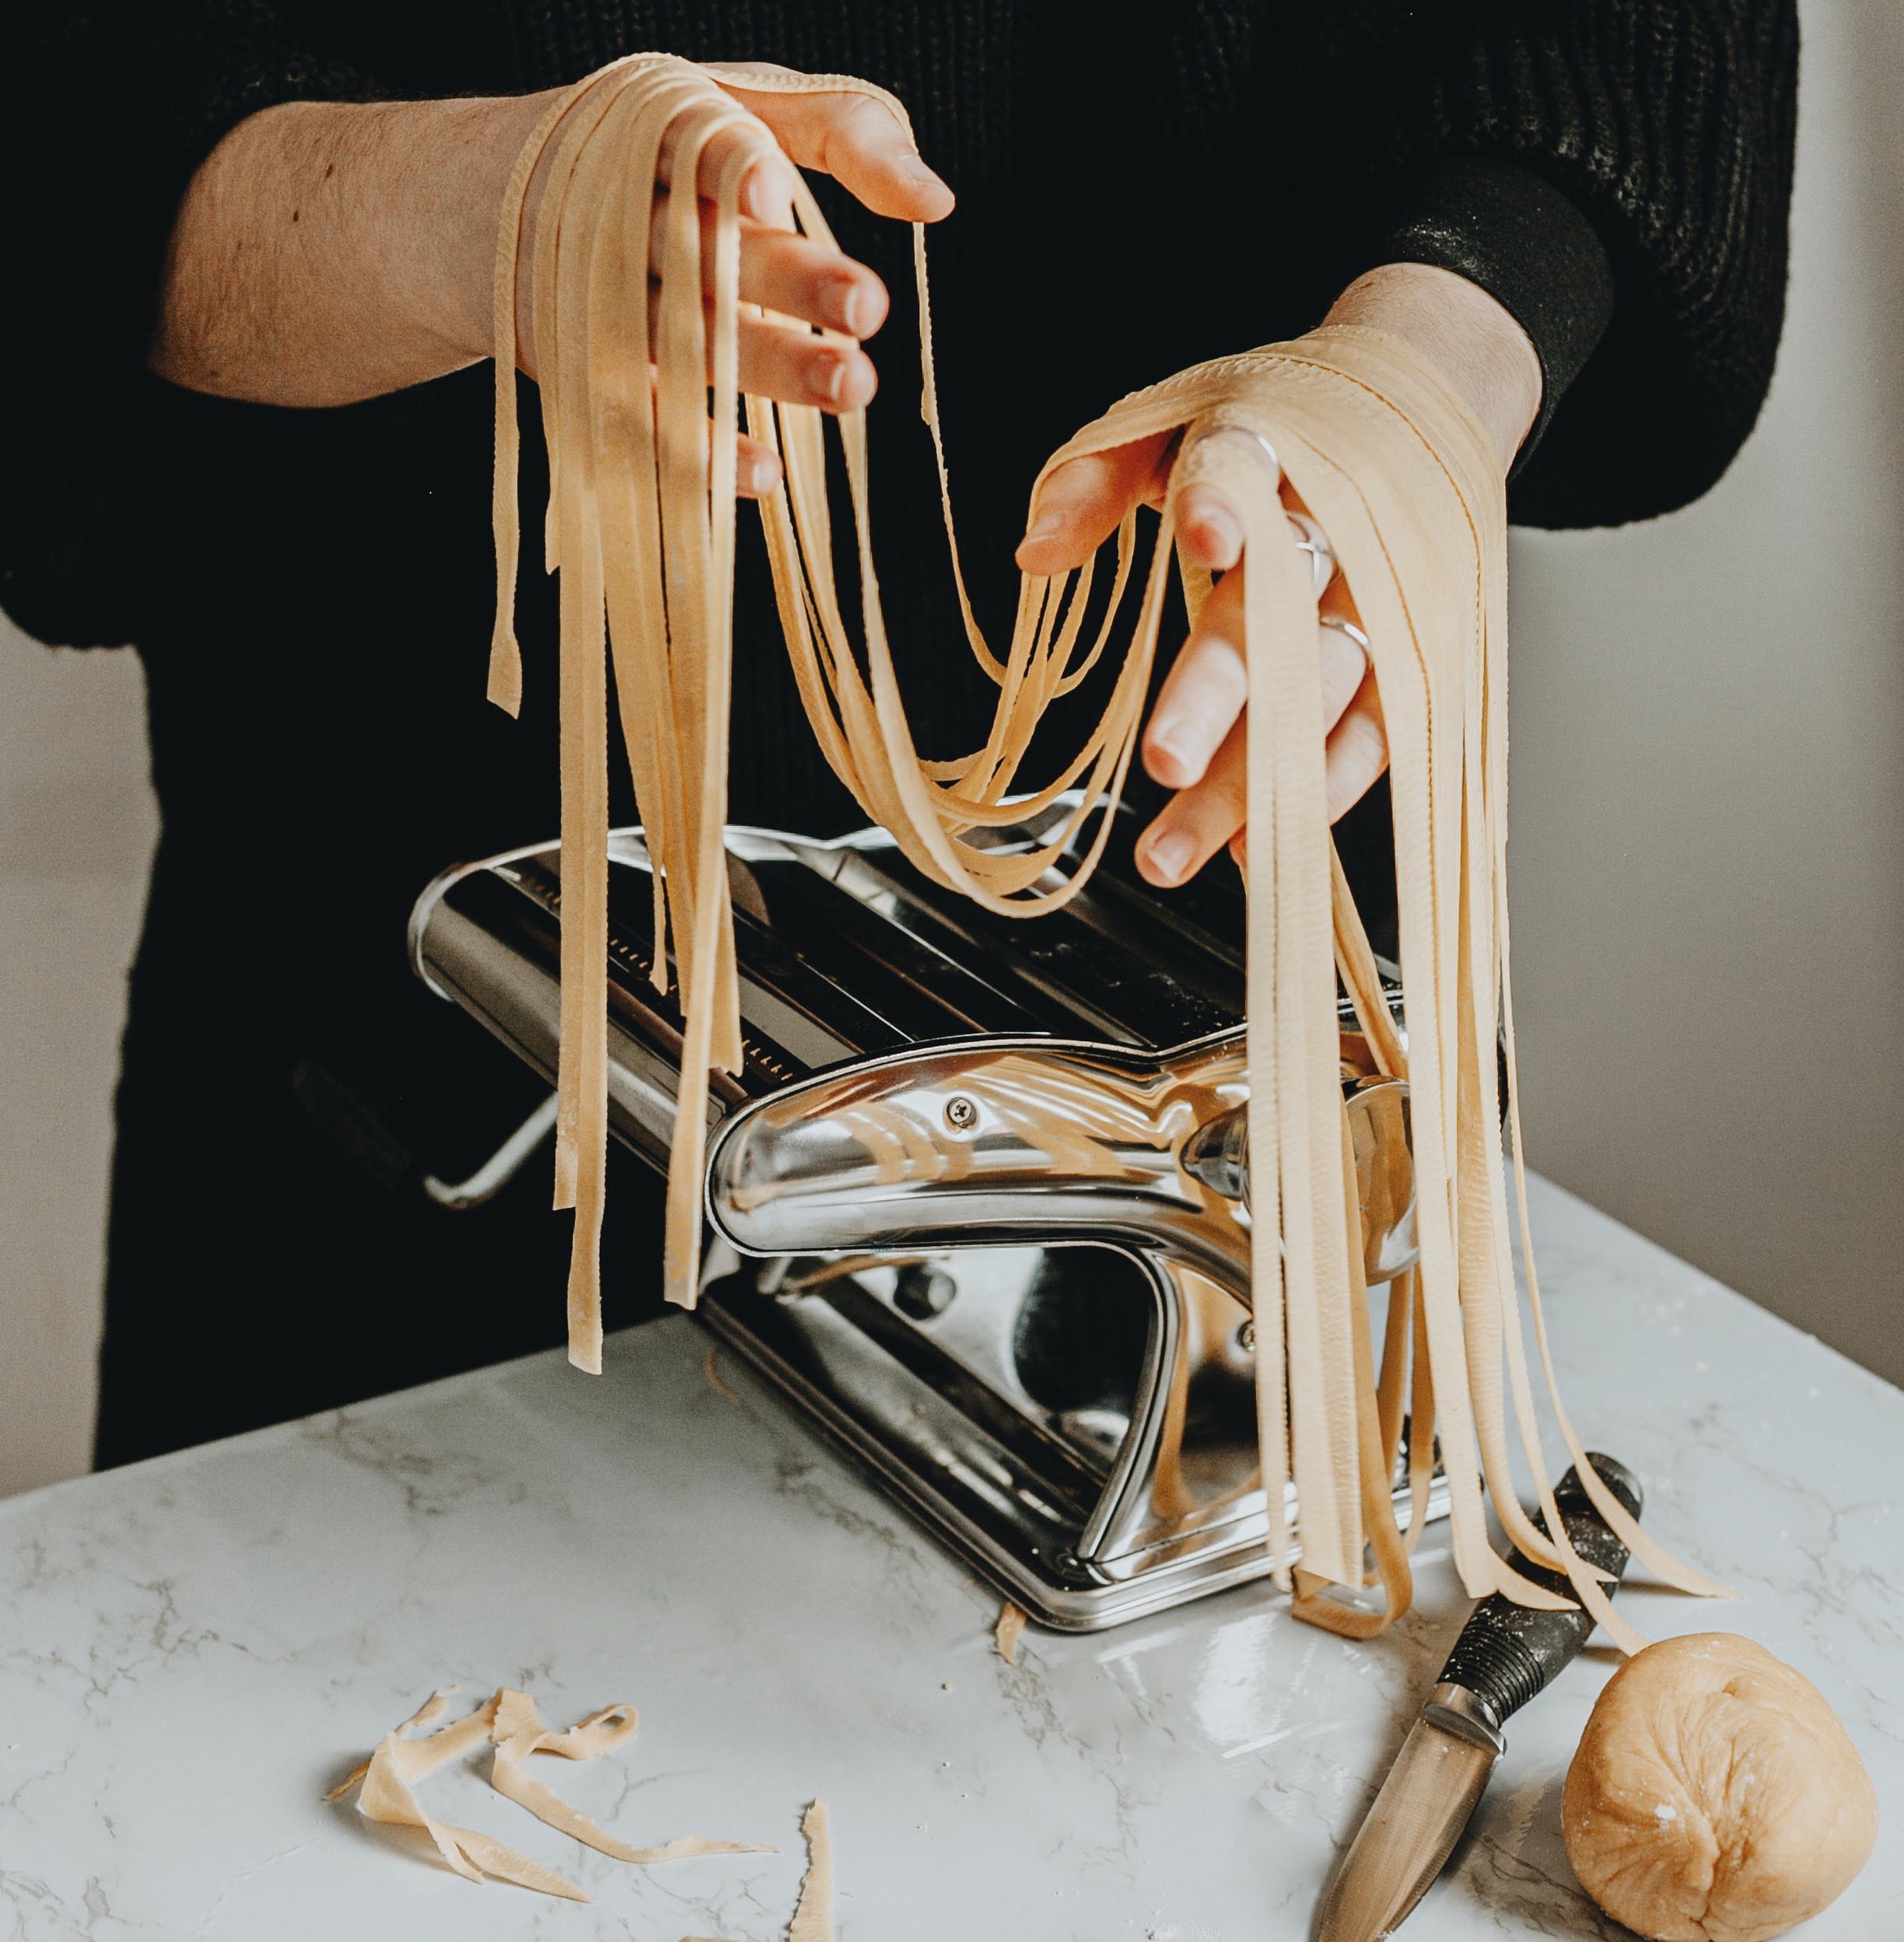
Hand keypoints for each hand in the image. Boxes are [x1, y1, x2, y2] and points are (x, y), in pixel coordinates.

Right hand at [520, 62, 955, 496]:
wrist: (476, 205)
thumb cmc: (650, 154)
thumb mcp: (733, 107)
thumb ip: (839, 130)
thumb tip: (937, 201)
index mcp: (655, 131)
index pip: (699, 140)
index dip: (732, 165)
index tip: (776, 192)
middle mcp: (619, 212)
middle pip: (706, 247)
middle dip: (789, 276)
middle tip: (868, 304)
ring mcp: (592, 298)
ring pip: (685, 337)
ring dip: (771, 363)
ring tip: (853, 385)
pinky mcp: (577, 373)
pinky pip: (639, 419)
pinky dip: (700, 450)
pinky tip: (766, 472)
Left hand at [1014, 263, 1540, 886]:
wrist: (1425, 397)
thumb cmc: (1278, 423)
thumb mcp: (1172, 420)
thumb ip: (1093, 482)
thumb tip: (1034, 555)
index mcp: (1265, 452)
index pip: (1243, 472)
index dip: (1222, 505)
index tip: (1200, 538)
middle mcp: (1333, 528)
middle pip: (1278, 615)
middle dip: (1220, 694)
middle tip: (1164, 760)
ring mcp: (1384, 596)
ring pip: (1321, 696)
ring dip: (1254, 781)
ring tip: (1177, 850)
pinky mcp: (1419, 652)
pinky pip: (1376, 734)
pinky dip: (1321, 794)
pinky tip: (1255, 846)